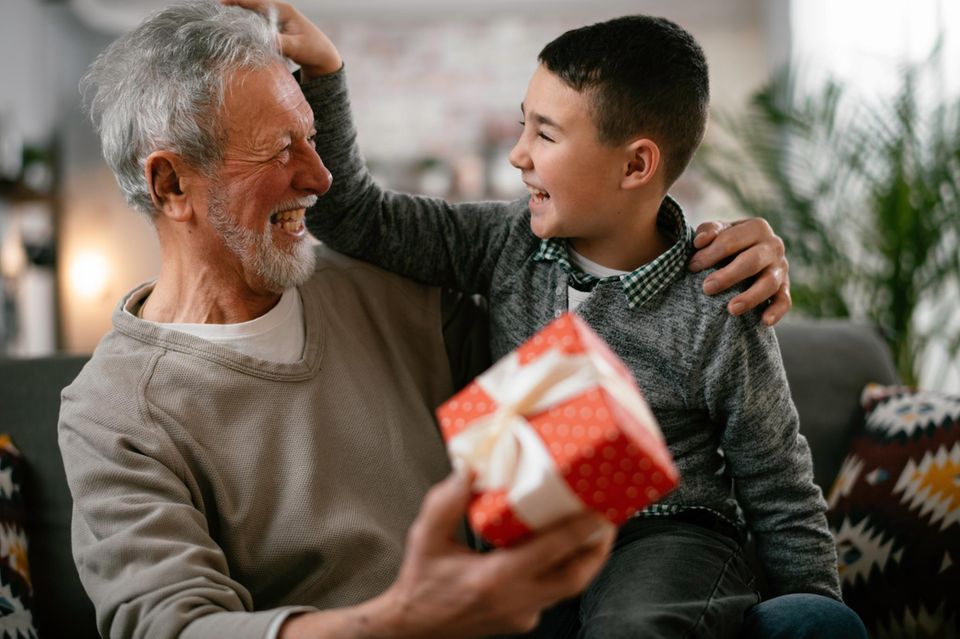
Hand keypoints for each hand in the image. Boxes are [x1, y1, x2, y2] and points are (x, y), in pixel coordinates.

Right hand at [220, 0, 341, 79]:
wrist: (323, 56)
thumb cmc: (313, 50)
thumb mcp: (297, 47)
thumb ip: (281, 43)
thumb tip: (263, 41)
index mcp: (282, 10)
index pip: (256, 1)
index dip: (237, 0)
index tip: (220, 2)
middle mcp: (276, 11)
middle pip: (249, 6)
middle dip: (231, 7)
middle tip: (212, 14)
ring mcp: (273, 20)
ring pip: (250, 16)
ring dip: (235, 17)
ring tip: (216, 21)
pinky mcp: (272, 30)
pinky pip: (254, 25)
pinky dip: (243, 28)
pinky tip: (231, 34)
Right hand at [374, 472, 613, 637]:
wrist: (413, 627)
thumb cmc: (420, 581)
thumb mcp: (426, 536)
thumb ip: (447, 501)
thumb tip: (469, 467)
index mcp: (495, 578)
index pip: (550, 552)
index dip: (579, 531)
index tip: (599, 511)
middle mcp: (516, 600)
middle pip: (575, 577)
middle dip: (597, 549)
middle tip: (608, 520)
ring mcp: (522, 614)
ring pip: (567, 588)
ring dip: (584, 561)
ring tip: (594, 532)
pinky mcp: (521, 620)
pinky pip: (550, 594)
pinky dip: (560, 572)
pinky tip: (558, 551)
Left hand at [689, 218, 790, 325]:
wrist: (745, 253)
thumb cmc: (727, 241)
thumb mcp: (717, 231)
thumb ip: (708, 231)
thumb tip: (700, 242)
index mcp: (757, 227)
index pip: (731, 240)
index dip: (710, 254)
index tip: (692, 267)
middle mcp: (773, 245)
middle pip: (752, 261)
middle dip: (728, 276)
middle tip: (707, 288)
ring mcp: (781, 267)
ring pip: (769, 283)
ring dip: (751, 297)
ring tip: (731, 309)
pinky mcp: (784, 287)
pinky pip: (784, 301)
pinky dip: (777, 311)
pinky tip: (765, 322)